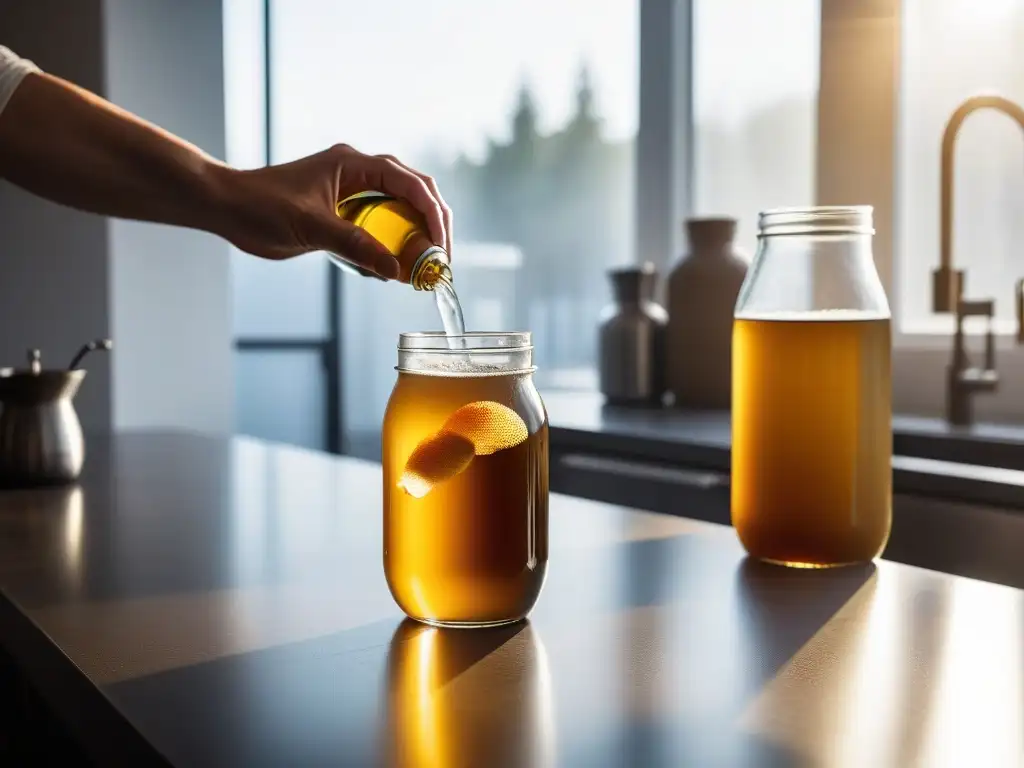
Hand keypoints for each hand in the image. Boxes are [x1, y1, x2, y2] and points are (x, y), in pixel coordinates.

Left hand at [215, 144, 452, 279]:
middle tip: (441, 258)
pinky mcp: (343, 209)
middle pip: (414, 192)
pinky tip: (394, 266)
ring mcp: (351, 189)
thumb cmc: (259, 206)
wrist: (226, 207)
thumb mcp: (311, 228)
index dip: (432, 213)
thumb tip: (396, 269)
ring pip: (400, 207)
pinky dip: (392, 243)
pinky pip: (380, 222)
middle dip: (432, 224)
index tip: (440, 245)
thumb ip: (355, 246)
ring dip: (415, 234)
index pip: (410, 183)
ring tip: (424, 264)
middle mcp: (357, 171)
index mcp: (353, 163)